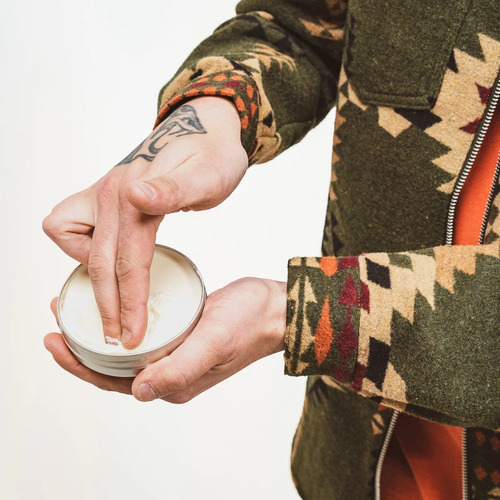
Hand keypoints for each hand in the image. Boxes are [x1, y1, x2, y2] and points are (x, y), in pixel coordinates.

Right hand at [43, 97, 246, 348]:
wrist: (204, 132)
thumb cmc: (213, 158)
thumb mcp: (210, 175)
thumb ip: (174, 189)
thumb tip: (135, 194)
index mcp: (137, 193)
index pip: (129, 261)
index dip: (129, 303)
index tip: (132, 337)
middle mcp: (111, 192)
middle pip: (100, 261)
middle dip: (109, 304)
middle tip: (121, 338)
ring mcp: (102, 192)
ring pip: (71, 242)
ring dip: (89, 274)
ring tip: (113, 298)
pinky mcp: (100, 195)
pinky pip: (66, 224)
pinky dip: (77, 245)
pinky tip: (104, 254)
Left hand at [44, 278, 286, 401]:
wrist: (274, 308)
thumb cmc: (249, 323)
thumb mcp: (213, 342)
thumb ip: (179, 369)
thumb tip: (138, 391)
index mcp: (173, 383)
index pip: (114, 381)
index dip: (79, 365)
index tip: (54, 340)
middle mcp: (171, 373)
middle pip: (113, 367)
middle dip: (80, 348)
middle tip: (56, 320)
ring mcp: (176, 354)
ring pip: (125, 350)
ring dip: (98, 333)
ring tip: (75, 311)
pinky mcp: (181, 335)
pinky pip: (142, 334)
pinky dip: (121, 323)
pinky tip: (112, 306)